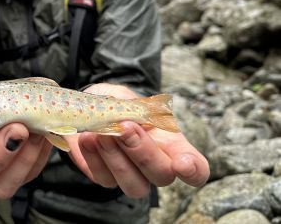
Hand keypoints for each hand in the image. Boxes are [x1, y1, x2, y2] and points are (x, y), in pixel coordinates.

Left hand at [67, 83, 209, 197]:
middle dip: (143, 152)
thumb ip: (131, 111)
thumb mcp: (127, 98)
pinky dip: (94, 156)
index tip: (182, 163)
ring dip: (116, 158)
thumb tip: (128, 122)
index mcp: (172, 144)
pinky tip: (88, 137)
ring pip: (134, 185)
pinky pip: (103, 177)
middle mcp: (155, 166)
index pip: (196, 168)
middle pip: (162, 175)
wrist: (89, 106)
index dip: (194, 170)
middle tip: (125, 127)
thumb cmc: (118, 103)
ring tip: (102, 133)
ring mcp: (131, 176)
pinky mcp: (105, 177)